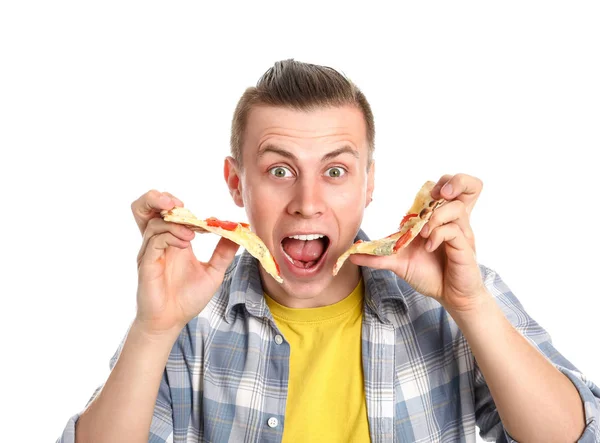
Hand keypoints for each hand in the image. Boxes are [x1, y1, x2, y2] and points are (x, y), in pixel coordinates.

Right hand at [131, 190, 238, 334]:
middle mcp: (158, 242)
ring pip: (152, 221)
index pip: (169, 212)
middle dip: (159, 198)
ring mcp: (150, 251)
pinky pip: (154, 239)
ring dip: (175, 222)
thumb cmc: (187, 298)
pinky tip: (185, 244)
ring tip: (192, 234)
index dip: (183, 207)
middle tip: (178, 203)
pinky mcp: (146, 262)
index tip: (208, 220)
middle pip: (146, 208)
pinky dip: (170, 235)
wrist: (171, 322)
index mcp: (173, 240)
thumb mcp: (213, 273)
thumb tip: (239, 233)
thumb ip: (223, 253)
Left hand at [350, 174, 487, 313]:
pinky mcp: (465, 247)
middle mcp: (454, 221)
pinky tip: (429, 248)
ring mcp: (462, 233)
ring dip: (435, 217)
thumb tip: (353, 253)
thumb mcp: (399, 263)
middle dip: (453, 182)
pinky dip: (438, 235)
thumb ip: (378, 256)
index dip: (441, 182)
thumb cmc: (430, 275)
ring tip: (423, 234)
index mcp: (440, 219)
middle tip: (434, 196)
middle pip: (468, 185)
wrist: (449, 297)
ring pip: (456, 207)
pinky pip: (454, 230)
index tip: (427, 194)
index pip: (449, 186)